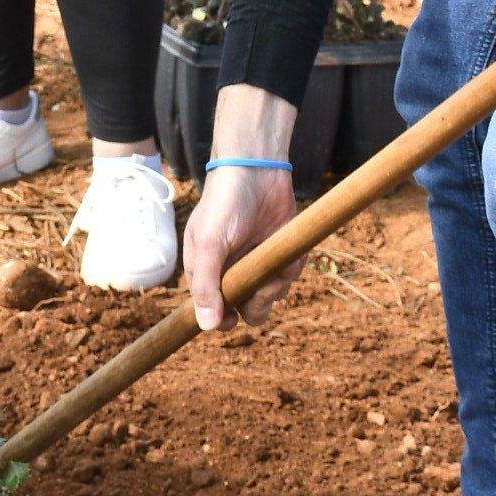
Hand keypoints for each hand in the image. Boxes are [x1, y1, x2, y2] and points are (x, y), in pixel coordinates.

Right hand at [183, 85, 301, 329]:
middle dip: (255, 305)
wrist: (257, 169)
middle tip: (259, 284)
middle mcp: (232, 272)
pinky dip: (290, 268)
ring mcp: (257, 264)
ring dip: (275, 285)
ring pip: (271, 298)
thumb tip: (205, 326)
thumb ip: (206, 285)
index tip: (232, 318)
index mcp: (207, 272)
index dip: (223, 320)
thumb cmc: (225, 203)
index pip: (212, 312)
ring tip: (272, 260)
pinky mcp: (280, 255)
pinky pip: (289, 277)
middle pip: (246, 312)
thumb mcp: (210, 243)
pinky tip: (283, 249)